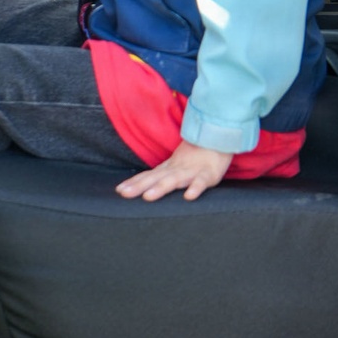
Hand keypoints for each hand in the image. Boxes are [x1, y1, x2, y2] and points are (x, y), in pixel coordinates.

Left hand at [116, 139, 232, 202]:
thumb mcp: (176, 166)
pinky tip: (188, 196)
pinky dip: (195, 188)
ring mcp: (191, 171)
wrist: (218, 140)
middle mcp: (176, 169)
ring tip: (148, 197)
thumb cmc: (196, 156)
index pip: (148, 176)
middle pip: (155, 178)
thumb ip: (162, 176)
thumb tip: (143, 188)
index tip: (119, 191)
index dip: (134, 182)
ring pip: (174, 179)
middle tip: (125, 194)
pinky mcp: (208, 174)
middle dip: (139, 186)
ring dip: (161, 188)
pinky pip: (201, 182)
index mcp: (169, 168)